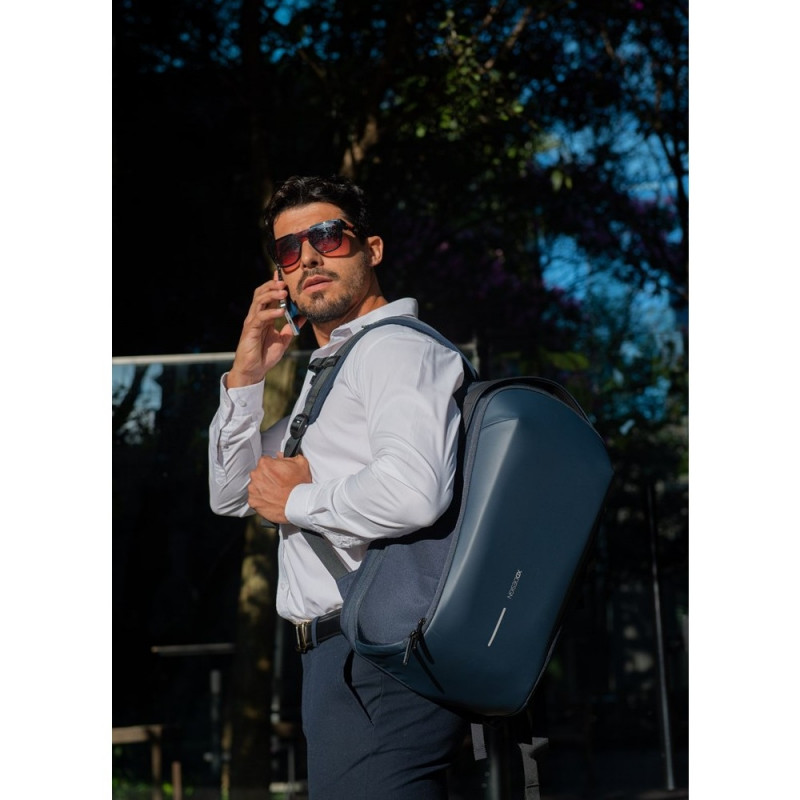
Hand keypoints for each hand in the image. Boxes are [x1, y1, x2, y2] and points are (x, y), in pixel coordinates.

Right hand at [227, 273, 305, 387]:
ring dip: (271, 295)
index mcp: (264, 317)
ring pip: (259, 301)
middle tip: (284, 282)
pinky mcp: (250, 330)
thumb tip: (303, 317)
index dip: (273, 284)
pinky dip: (271, 313)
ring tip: (283, 293)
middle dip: (272, 285)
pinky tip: (281, 312)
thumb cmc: (265, 355)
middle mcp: (256, 316)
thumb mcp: (283, 339)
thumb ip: (291, 327)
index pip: (267, 295)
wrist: (254, 371)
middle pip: (261, 293)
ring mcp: (252, 322)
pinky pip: (260, 318)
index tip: (282, 275)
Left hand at [248, 453, 311, 523]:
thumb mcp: (301, 463)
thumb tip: (280, 455)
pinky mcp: (253, 501)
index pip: (265, 461)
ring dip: (263, 488)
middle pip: (259, 473)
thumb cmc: (300, 486)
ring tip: (276, 492)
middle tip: (279, 483)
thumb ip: (289, 456)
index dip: (272, 466)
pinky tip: (272, 500)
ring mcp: (254, 489)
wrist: (299, 505)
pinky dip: (261, 499)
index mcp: (265, 464)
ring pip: (256, 485)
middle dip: (267, 477)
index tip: (278, 472)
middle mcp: (256, 475)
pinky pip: (255, 498)